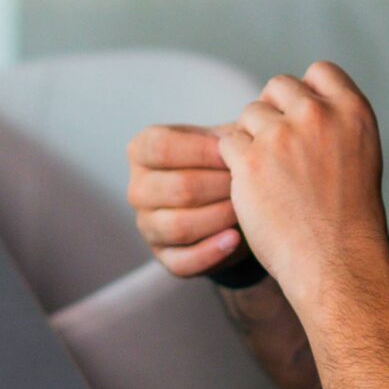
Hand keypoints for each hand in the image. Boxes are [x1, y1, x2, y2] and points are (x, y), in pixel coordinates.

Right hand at [126, 122, 245, 277]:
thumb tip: (247, 127)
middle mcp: (138, 189)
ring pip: (179, 226)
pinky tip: (235, 239)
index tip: (234, 152)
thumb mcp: (221, 141)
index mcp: (142, 151)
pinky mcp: (164, 257)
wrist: (229, 204)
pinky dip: (212, 251)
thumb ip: (228, 135)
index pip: (162, 147)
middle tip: (251, 183)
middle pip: (177, 188)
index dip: (201, 150)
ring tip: (246, 210)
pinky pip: (183, 261)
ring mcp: (147, 226)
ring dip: (219, 217)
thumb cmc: (222, 165)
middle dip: (219, 185)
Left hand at [216, 63, 388, 296]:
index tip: (301, 119)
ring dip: (252, 138)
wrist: (336, 262)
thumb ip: (336, 122)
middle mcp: (318, 115)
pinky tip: (252, 186)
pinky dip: (234, 162)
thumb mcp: (361, 154)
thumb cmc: (350, 217)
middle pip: (278, 86)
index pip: (320, 71)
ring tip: (269, 175)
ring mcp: (282, 136)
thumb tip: (305, 99)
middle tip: (278, 149)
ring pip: (249, 114)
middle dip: (273, 112)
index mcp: (353, 111)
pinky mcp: (250, 160)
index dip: (305, 92)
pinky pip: (227, 142)